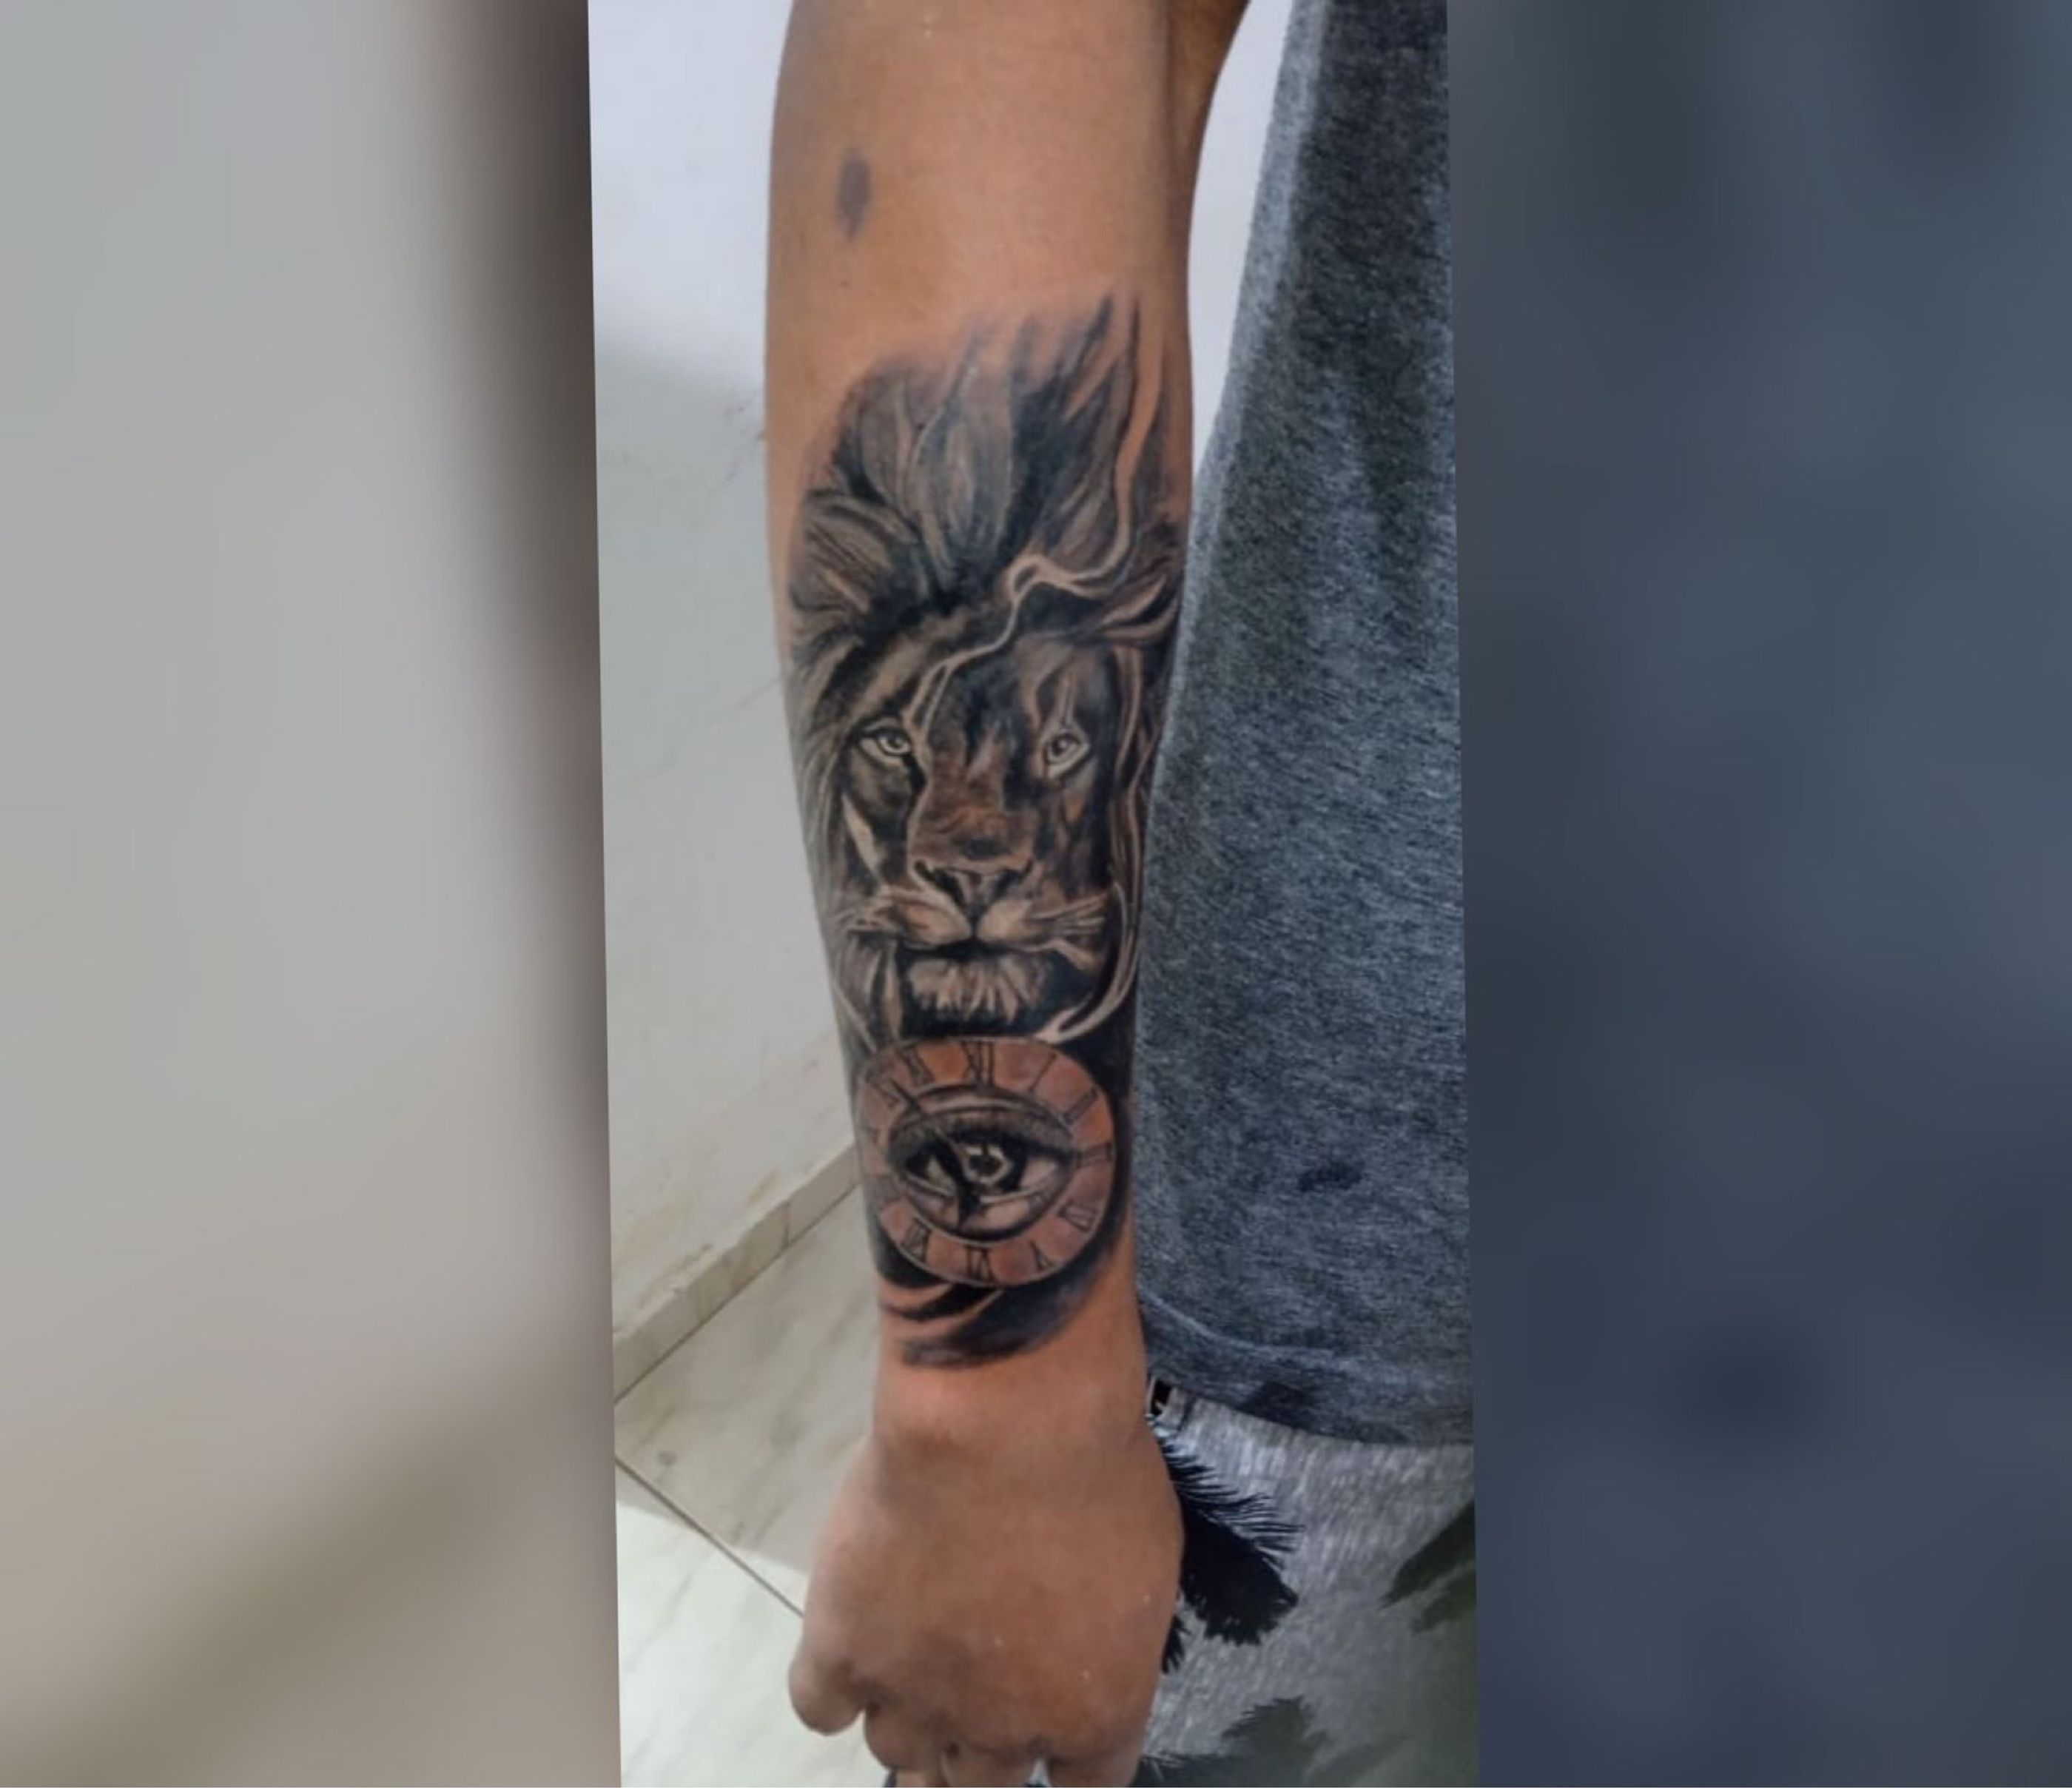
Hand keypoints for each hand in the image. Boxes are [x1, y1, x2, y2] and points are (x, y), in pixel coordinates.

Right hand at [789, 1377, 1180, 1786]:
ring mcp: (917, 1698)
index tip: (1051, 1722)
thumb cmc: (1096, 1473)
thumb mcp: (1146, 1561)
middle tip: (973, 1696)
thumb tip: (1087, 1638)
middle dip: (979, 1748)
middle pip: (982, 1786)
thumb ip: (1111, 1630)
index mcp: (1094, 1714)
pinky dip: (832, 1688)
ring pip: (899, 1755)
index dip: (1062, 1756)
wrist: (1003, 1423)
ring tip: (911, 1666)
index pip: (1084, 1786)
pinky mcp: (842, 1652)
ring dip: (909, 1719)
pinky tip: (849, 1651)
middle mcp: (1002, 1731)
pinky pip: (819, 1709)